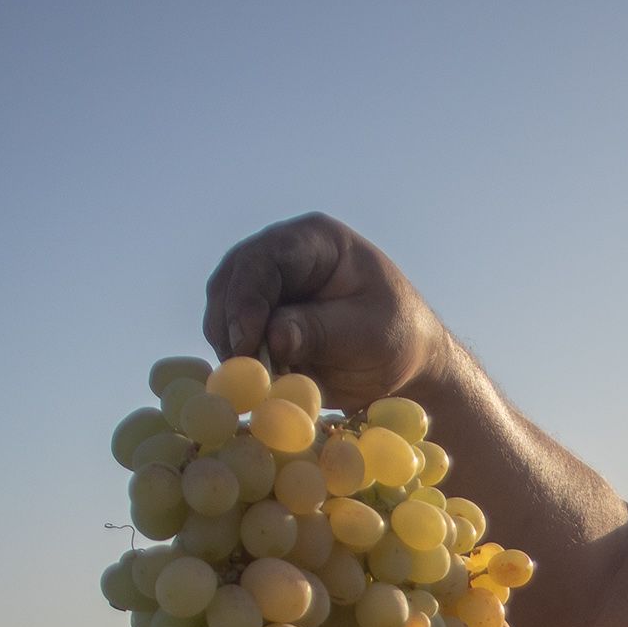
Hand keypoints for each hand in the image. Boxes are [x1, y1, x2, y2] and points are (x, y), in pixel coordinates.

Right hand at [202, 214, 454, 412]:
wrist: (405, 362)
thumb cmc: (397, 337)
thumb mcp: (368, 334)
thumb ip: (321, 331)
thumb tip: (273, 337)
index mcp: (315, 242)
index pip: (264, 259)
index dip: (247, 299)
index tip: (247, 341)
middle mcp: (281, 255)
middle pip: (230, 282)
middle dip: (231, 328)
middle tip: (242, 372)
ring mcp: (265, 287)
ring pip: (222, 312)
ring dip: (232, 349)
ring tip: (260, 383)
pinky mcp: (258, 320)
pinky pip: (231, 339)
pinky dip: (238, 363)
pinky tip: (261, 385)